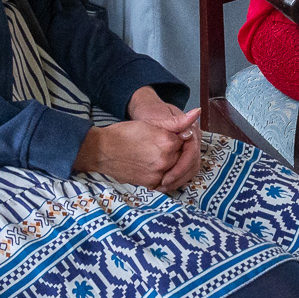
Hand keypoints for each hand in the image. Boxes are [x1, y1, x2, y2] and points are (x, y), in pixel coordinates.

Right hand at [76, 95, 200, 190]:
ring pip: (174, 169)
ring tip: (152, 156)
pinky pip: (164, 180)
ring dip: (169, 164)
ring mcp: (158, 174)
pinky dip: (162, 174)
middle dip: (174, 151)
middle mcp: (165, 160)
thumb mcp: (151, 123)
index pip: (185, 141)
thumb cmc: (125, 133)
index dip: (176, 138)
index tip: (163, 137)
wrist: (101, 150)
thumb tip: (197, 113)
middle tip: (155, 147)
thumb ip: (177, 121)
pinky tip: (150, 166)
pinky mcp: (150, 184)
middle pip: (181, 155)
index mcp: (168, 142)